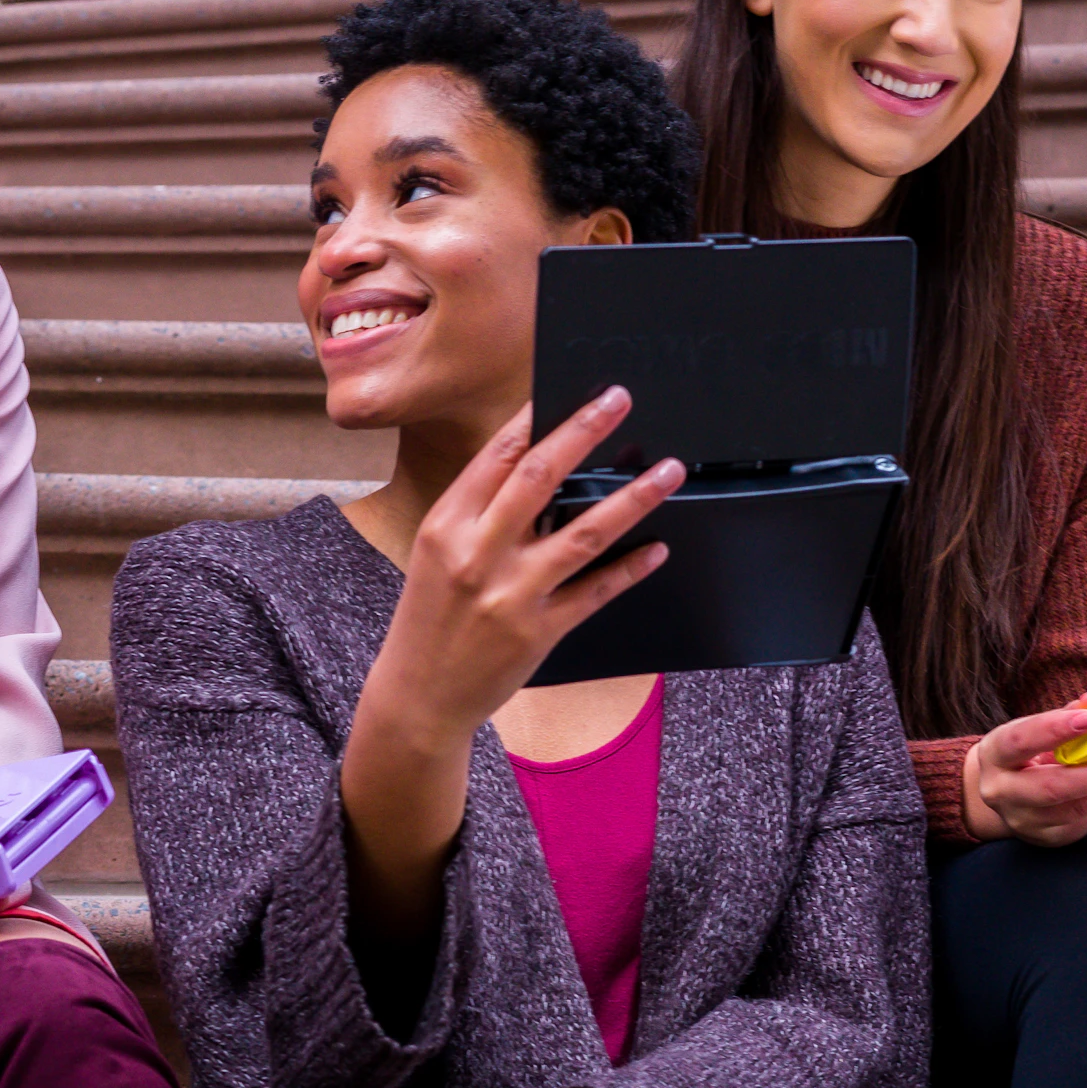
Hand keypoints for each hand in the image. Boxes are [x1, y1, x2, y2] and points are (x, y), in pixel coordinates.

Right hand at [371, 387, 683, 751]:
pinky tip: (657, 548)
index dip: (536, 418)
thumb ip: (479, 513)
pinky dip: (630, 567)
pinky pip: (596, 591)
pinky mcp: (539, 632)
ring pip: (582, 533)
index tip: (569, 391)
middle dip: (585, 431)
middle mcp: (477, 554)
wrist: (419, 696)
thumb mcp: (437, 554)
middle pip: (539, 477)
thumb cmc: (429, 619)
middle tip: (620, 399)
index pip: (496, 456)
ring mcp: (511, 595)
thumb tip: (538, 466)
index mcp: (447, 525)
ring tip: (668, 470)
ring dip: (632, 498)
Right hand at [963, 695, 1086, 846]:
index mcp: (995, 756)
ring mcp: (1026, 821)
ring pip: (1078, 808)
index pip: (1019, 741)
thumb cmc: (1024, 754)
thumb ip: (1064, 716)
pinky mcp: (1051, 837)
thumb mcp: (1033, 730)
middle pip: (1053, 787)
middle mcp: (1003, 793)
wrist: (1003, 794)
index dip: (1053, 730)